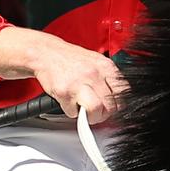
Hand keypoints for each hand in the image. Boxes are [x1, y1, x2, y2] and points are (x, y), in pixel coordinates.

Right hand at [0, 28, 127, 123]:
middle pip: (111, 105)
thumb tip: (118, 100)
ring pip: (96, 111)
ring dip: (91, 117)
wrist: (46, 53)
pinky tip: (69, 102)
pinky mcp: (64, 92)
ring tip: (85, 112)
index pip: (123, 92)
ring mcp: (79, 83)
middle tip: (97, 112)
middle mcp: (94, 73)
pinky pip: (73, 112)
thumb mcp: (95, 63)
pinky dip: (71, 112)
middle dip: (105, 114)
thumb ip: (107, 79)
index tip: (112, 107)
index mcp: (105, 66)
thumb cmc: (71, 60)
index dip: (118, 104)